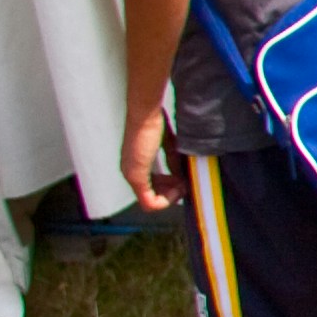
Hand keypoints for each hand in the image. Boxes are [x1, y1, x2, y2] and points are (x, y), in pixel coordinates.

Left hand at [121, 101, 176, 217]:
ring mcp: (132, 175)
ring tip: (184, 183)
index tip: (184, 178)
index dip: (171, 188)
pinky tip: (179, 187)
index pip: (152, 188)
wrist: (145, 113)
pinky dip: (167, 200)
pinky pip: (150, 202)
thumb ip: (173, 161)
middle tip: (186, 183)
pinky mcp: (136, 176)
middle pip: (152, 197)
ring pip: (152, 201)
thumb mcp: (168, 145)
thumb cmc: (153, 121)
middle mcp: (130, 172)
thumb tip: (182, 175)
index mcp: (136, 165)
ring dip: (171, 196)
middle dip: (172, 193)